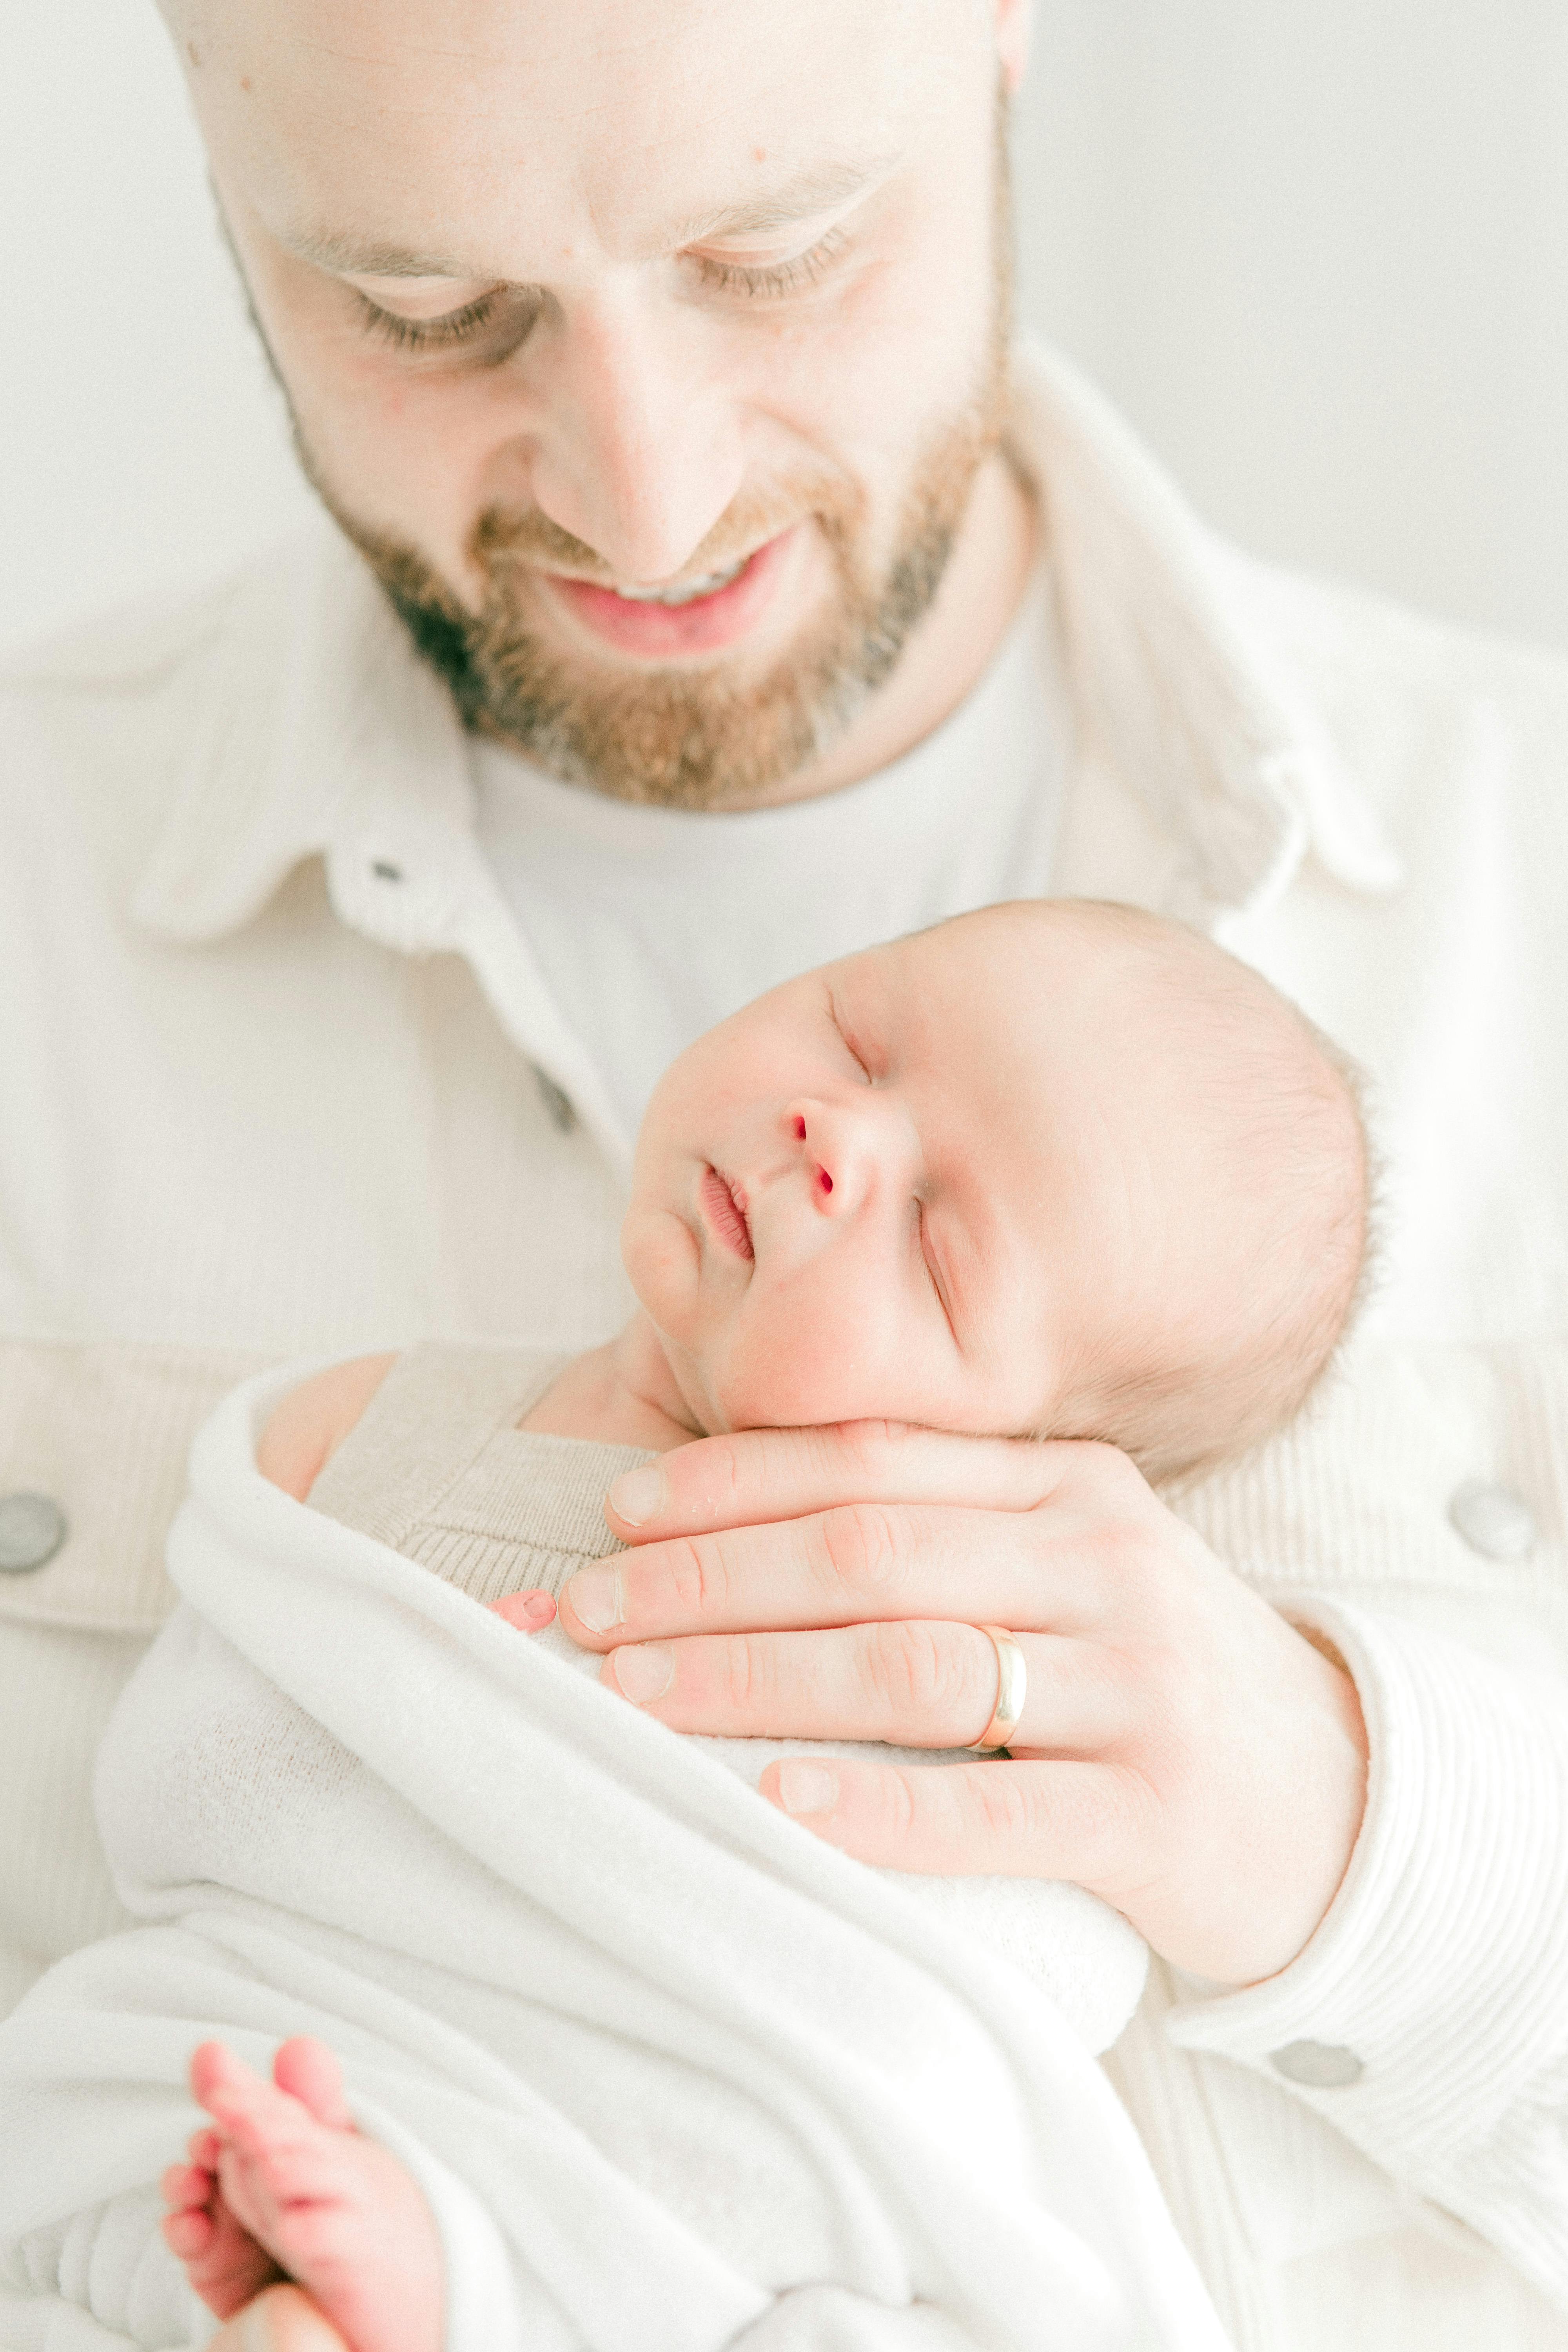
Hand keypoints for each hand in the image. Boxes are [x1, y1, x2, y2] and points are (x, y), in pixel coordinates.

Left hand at [552, 1426, 1368, 1985]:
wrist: (1338, 1795)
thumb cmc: (1150, 1674)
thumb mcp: (1067, 1563)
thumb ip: (941, 1527)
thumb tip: (738, 1527)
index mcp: (1065, 1485)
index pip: (867, 1463)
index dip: (728, 1484)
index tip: (613, 1514)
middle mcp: (1099, 1560)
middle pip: (866, 1552)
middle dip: (704, 1580)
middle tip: (576, 1612)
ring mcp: (1133, 1684)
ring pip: (909, 1664)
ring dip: (750, 1677)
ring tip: (626, 1695)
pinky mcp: (1154, 1810)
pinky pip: (995, 1803)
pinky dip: (878, 1803)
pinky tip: (777, 1802)